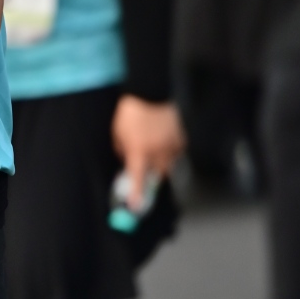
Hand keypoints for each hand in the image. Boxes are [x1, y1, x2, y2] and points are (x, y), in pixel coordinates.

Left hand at [112, 95, 183, 209]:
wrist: (149, 91)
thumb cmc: (130, 112)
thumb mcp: (118, 134)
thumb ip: (123, 151)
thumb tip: (127, 160)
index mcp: (139, 151)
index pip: (138, 179)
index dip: (137, 195)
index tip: (136, 207)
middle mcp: (157, 151)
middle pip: (158, 175)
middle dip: (151, 176)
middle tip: (145, 169)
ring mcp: (171, 145)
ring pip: (169, 164)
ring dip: (160, 162)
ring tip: (153, 147)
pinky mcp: (181, 137)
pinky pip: (176, 151)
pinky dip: (169, 150)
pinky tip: (162, 138)